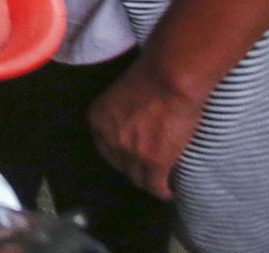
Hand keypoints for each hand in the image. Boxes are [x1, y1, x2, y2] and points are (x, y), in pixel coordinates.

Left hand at [88, 58, 208, 200]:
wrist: (170, 77)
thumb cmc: (152, 75)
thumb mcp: (123, 93)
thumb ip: (122, 112)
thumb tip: (133, 121)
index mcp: (98, 119)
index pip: (105, 148)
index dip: (119, 155)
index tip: (131, 157)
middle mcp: (109, 138)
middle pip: (120, 165)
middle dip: (132, 168)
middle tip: (146, 170)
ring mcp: (130, 152)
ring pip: (138, 179)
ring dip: (148, 182)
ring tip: (158, 183)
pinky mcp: (154, 162)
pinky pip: (155, 186)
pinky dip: (163, 192)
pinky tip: (169, 192)